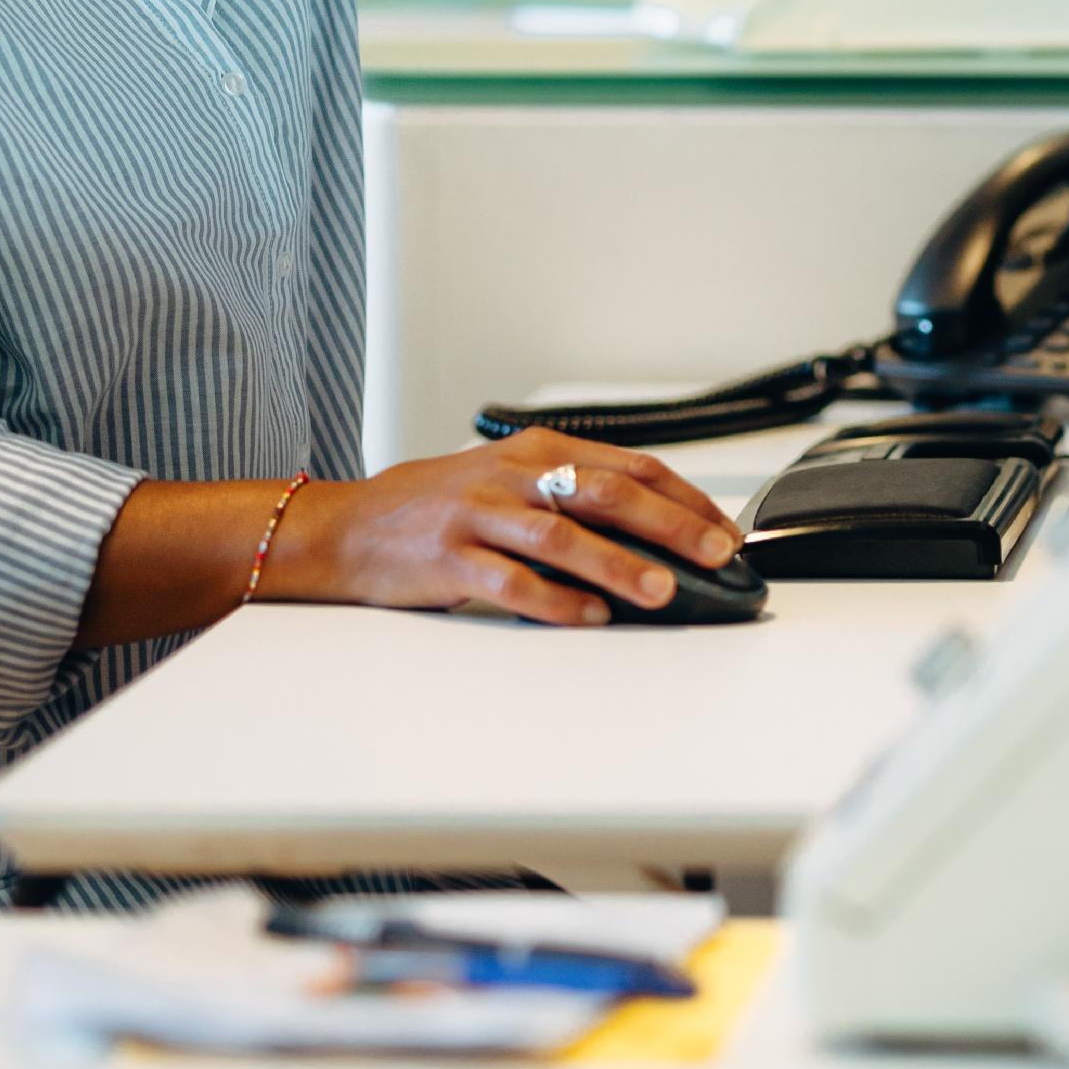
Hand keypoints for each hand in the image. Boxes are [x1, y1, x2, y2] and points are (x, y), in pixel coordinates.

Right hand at [274, 431, 739, 627]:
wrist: (346, 527)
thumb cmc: (438, 506)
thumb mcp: (509, 480)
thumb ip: (572, 497)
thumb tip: (656, 532)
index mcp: (537, 451)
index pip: (627, 466)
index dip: (682, 498)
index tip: (722, 529)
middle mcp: (512, 475)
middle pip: (604, 493)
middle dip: (669, 524)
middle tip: (714, 553)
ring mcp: (478, 515)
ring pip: (560, 536)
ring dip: (618, 564)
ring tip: (662, 590)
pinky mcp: (449, 557)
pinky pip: (511, 582)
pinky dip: (555, 600)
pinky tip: (590, 616)